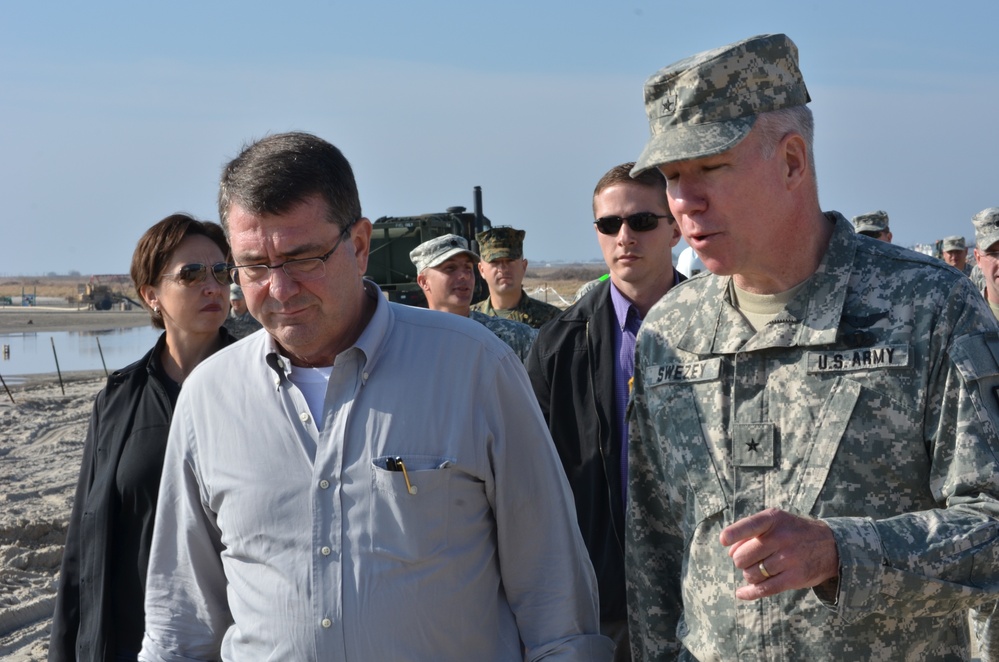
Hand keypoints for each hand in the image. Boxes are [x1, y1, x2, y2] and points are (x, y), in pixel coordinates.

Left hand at [719, 508, 838, 600]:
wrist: (830, 545)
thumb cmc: (792, 532)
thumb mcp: (776, 521)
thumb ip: (751, 531)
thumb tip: (730, 552)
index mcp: (773, 519)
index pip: (749, 525)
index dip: (734, 534)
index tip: (723, 540)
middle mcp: (781, 538)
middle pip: (743, 557)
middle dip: (740, 561)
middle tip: (749, 559)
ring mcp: (789, 559)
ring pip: (751, 574)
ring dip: (749, 575)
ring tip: (758, 568)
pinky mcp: (795, 578)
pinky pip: (765, 589)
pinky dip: (750, 593)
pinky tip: (741, 593)